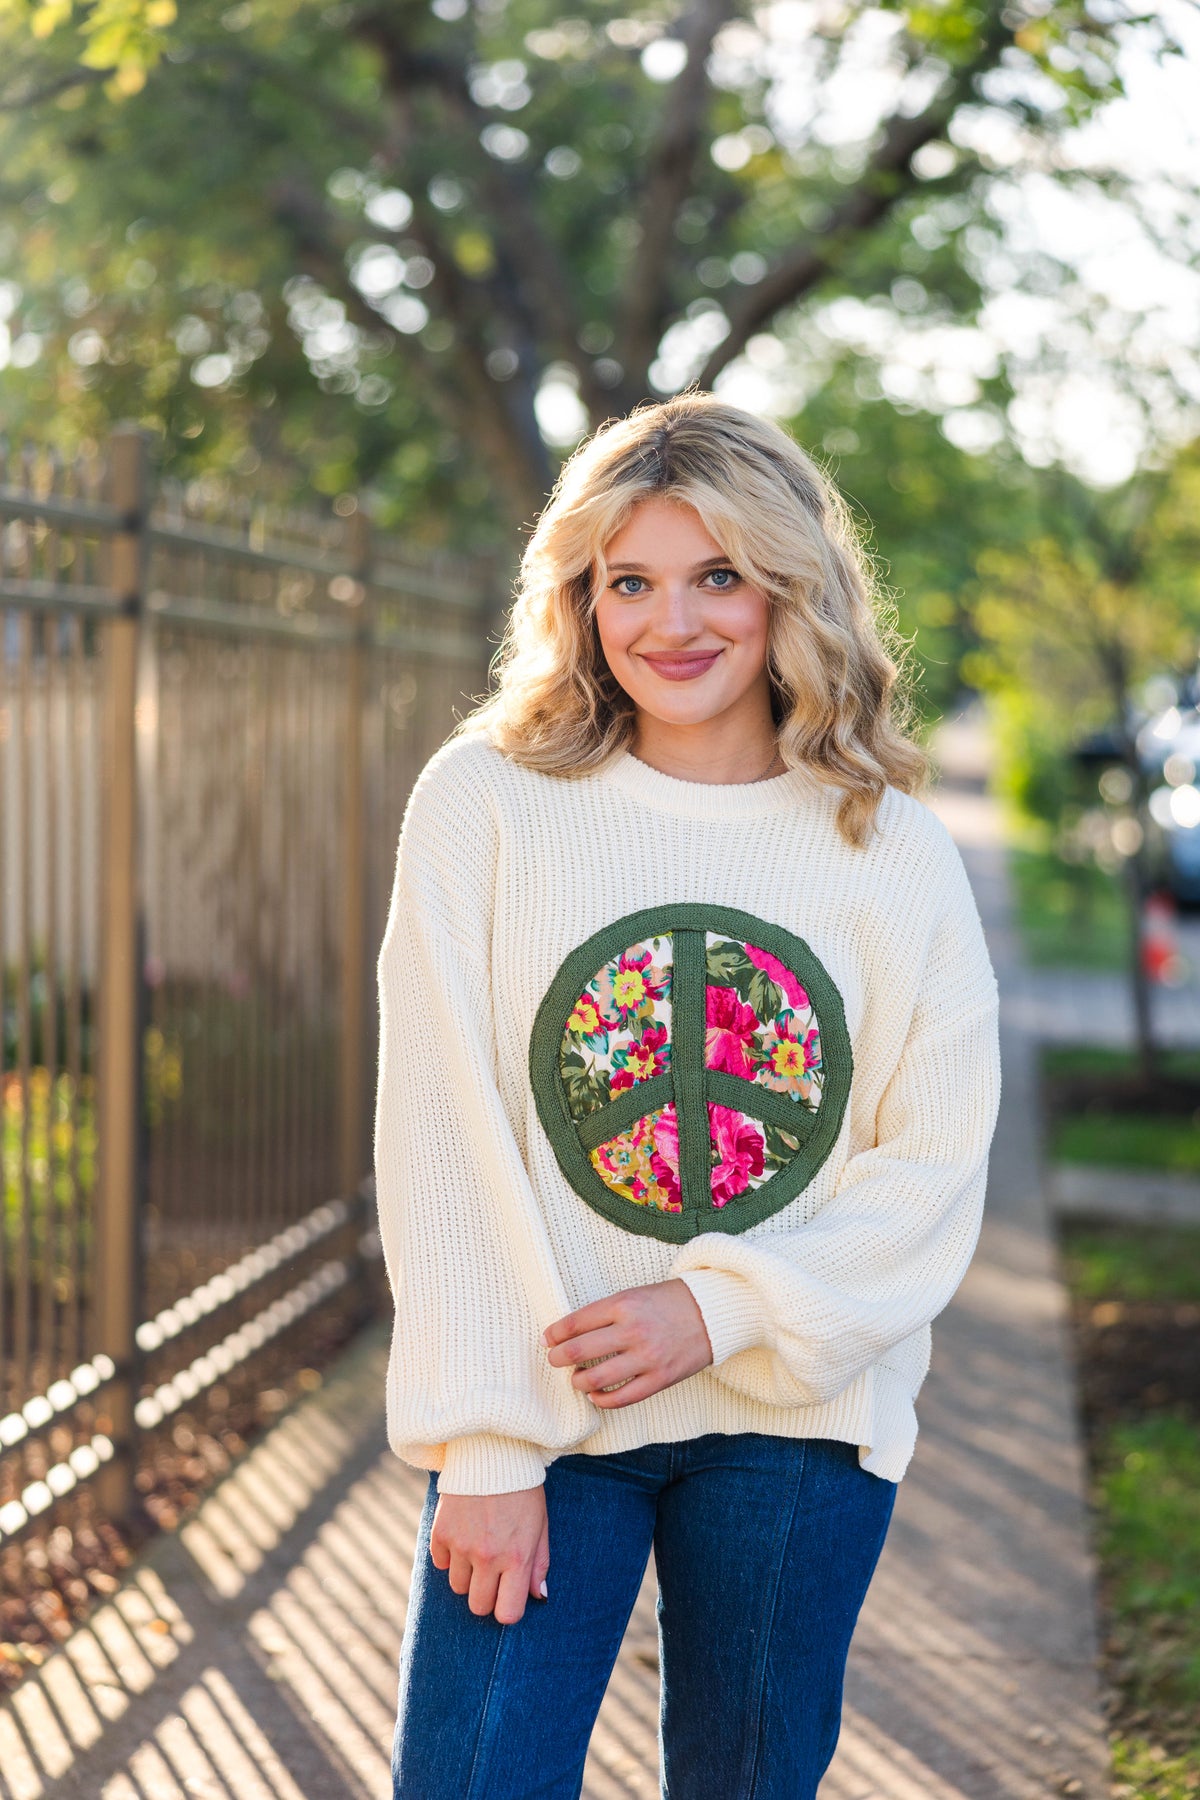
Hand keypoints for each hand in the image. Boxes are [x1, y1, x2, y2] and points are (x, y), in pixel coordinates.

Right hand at [429, 1486, 549, 1624]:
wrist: (493, 1452)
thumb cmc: (523, 1491)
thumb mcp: (540, 1525)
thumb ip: (539, 1563)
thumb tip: (539, 1596)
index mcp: (517, 1558)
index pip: (507, 1613)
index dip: (507, 1609)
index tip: (508, 1595)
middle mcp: (488, 1556)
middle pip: (478, 1606)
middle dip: (486, 1595)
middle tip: (492, 1573)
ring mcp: (461, 1545)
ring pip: (457, 1587)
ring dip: (467, 1575)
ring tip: (477, 1549)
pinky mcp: (441, 1532)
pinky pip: (440, 1563)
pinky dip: (449, 1555)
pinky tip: (462, 1535)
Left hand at [542, 1278, 713, 1408]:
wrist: (712, 1312)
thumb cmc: (668, 1301)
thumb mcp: (634, 1295)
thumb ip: (605, 1313)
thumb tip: (570, 1333)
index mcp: (623, 1304)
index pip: (575, 1322)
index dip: (555, 1333)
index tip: (548, 1339)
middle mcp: (632, 1330)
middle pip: (578, 1351)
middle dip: (558, 1358)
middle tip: (554, 1360)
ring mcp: (647, 1357)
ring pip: (595, 1379)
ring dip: (577, 1381)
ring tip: (576, 1378)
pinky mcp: (660, 1379)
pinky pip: (622, 1398)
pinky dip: (602, 1400)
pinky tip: (595, 1395)